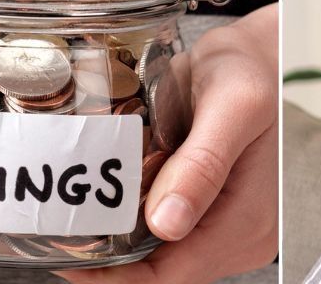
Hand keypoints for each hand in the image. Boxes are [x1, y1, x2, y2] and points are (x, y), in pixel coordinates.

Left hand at [59, 3, 278, 283]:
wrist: (255, 58)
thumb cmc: (247, 72)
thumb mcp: (231, 106)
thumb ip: (203, 164)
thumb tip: (168, 224)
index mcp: (250, 218)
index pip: (172, 274)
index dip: (115, 276)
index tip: (67, 255)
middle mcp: (246, 235)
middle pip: (165, 272)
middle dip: (113, 259)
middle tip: (65, 230)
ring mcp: (233, 231)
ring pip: (162, 259)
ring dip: (122, 244)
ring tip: (85, 215)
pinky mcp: (217, 218)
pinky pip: (169, 238)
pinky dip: (136, 227)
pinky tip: (115, 204)